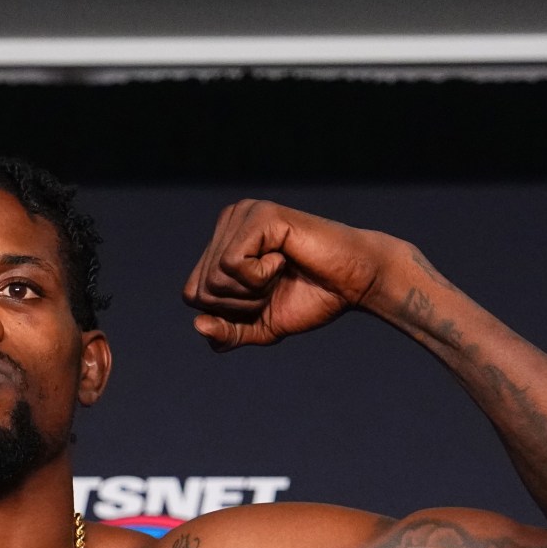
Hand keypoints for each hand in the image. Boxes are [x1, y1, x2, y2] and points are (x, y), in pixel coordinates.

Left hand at [182, 201, 403, 349]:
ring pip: (214, 278)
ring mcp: (243, 214)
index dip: (227, 312)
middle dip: (240, 304)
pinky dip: (259, 276)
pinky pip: (232, 264)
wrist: (354, 284)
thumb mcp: (260, 327)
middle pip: (200, 289)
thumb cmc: (311, 299)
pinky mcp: (259, 215)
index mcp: (222, 243)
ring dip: (252, 291)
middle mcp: (229, 221)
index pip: (192, 294)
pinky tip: (284, 259)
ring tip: (281, 270)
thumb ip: (226, 334)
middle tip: (276, 284)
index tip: (264, 296)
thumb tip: (197, 326)